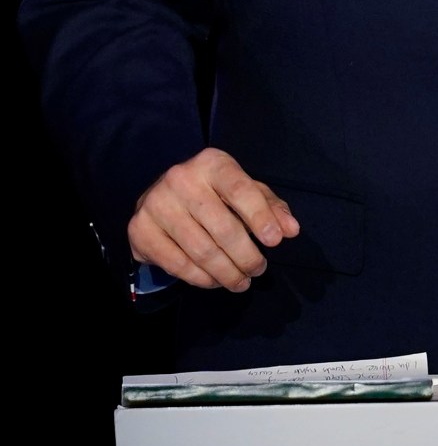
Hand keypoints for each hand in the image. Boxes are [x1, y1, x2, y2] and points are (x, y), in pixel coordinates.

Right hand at [129, 147, 299, 292]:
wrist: (163, 194)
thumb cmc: (215, 192)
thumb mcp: (247, 191)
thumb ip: (272, 208)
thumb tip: (291, 230)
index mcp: (212, 163)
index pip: (241, 191)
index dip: (260, 218)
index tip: (275, 242)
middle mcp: (180, 179)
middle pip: (222, 228)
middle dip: (246, 257)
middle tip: (258, 271)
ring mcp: (155, 204)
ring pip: (201, 250)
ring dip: (226, 273)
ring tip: (240, 282)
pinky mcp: (139, 229)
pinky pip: (176, 263)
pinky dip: (199, 278)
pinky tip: (213, 281)